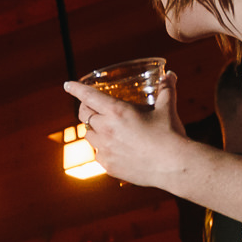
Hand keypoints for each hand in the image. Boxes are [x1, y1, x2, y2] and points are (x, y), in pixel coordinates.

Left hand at [63, 72, 188, 186]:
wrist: (174, 166)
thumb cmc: (170, 134)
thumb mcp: (167, 108)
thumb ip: (166, 89)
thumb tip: (171, 75)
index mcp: (116, 111)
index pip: (88, 96)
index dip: (76, 89)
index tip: (67, 85)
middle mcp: (106, 129)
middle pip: (84, 116)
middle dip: (84, 108)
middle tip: (89, 107)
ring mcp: (105, 150)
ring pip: (88, 136)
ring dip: (92, 130)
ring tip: (102, 128)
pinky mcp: (109, 166)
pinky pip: (98, 155)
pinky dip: (102, 149)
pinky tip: (112, 149)